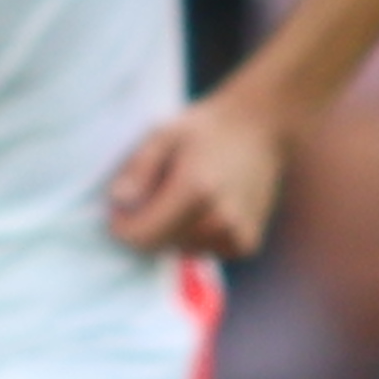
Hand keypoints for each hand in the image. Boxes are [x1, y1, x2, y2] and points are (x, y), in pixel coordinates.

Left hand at [104, 89, 296, 261]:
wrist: (261, 128)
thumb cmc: (206, 128)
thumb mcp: (164, 134)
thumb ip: (139, 167)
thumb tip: (117, 199)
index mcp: (195, 191)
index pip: (141, 236)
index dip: (122, 226)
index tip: (119, 208)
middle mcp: (218, 220)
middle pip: (158, 245)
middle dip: (147, 225)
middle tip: (159, 191)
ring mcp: (235, 235)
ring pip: (180, 250)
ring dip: (172, 231)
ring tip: (187, 195)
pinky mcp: (245, 244)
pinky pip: (204, 250)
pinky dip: (196, 235)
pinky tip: (207, 206)